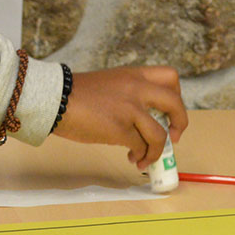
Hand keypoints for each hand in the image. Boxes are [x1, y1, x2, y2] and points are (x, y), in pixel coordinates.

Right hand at [52, 65, 187, 169]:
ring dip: (156, 151)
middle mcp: (137, 89)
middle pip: (175, 104)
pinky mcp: (119, 129)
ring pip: (159, 134)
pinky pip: (141, 146)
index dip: (176, 97)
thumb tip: (141, 119)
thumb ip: (128, 94)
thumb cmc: (75, 94)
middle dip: (180, 124)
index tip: (169, 112)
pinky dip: (140, 156)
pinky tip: (132, 158)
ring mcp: (130, 109)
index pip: (170, 78)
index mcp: (134, 75)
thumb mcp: (110, 84)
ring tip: (145, 159)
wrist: (54, 98)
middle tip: (173, 137)